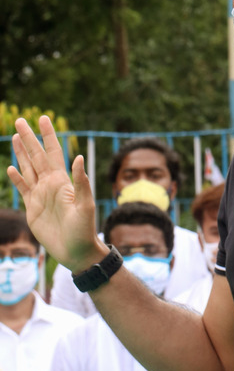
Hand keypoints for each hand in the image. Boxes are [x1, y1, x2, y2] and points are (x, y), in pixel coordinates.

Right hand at [7, 116, 105, 271]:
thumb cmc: (85, 229)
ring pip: (28, 168)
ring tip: (15, 137)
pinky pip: (23, 189)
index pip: (53, 152)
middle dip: (29, 138)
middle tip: (20, 120)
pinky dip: (16, 178)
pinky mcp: (33, 209)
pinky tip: (11, 167)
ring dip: (21, 153)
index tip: (43, 118)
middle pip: (36, 156)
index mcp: (62, 181)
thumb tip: (79, 158)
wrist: (76, 252)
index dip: (48, 135)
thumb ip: (81, 183)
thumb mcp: (85, 206)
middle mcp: (50, 184)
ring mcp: (40, 195)